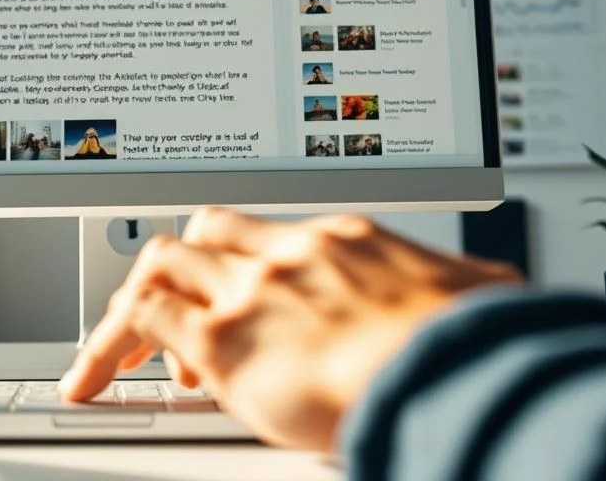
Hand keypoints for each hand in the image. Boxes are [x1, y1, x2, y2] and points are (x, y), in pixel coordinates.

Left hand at [59, 207, 521, 450]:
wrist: (452, 367)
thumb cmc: (474, 342)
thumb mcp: (482, 291)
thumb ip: (469, 284)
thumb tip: (499, 286)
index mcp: (344, 241)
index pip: (269, 237)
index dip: (244, 269)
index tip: (241, 303)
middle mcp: (288, 254)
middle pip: (208, 232)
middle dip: (183, 269)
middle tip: (167, 318)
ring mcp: (252, 290)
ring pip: (163, 261)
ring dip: (138, 302)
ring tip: (113, 351)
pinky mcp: (223, 338)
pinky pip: (146, 315)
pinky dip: (119, 338)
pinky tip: (106, 374)